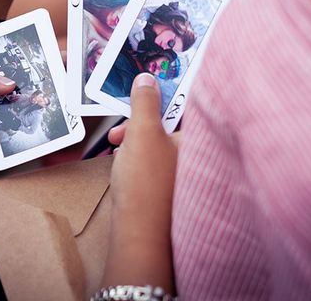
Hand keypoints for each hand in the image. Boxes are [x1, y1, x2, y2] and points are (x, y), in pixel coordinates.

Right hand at [100, 73, 177, 291]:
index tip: (137, 95)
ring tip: (116, 150)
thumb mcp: (141, 133)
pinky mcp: (166, 189)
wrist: (139, 233)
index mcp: (193, 140)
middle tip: (118, 132)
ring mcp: (179, 174)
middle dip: (137, 125)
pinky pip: (150, 163)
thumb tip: (147, 78)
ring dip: (133, 143)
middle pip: (164, 127)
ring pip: (154, 145)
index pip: (180, 108)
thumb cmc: (145, 183)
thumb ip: (144, 102)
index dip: (156, 100)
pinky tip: (123, 168)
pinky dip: (135, 161)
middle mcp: (192, 157)